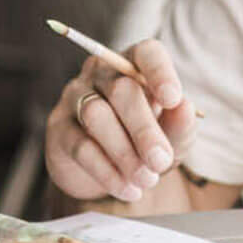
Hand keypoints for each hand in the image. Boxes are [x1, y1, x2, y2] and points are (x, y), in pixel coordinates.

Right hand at [45, 37, 196, 203]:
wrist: (109, 171)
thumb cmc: (145, 140)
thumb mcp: (171, 135)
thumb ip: (181, 123)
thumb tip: (183, 107)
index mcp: (135, 64)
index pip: (147, 53)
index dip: (160, 72)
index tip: (173, 99)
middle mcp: (102, 73)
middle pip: (121, 90)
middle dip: (144, 129)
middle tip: (161, 161)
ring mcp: (76, 96)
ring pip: (96, 115)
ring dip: (124, 153)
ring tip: (147, 179)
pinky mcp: (59, 127)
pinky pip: (80, 146)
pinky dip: (107, 171)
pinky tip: (128, 189)